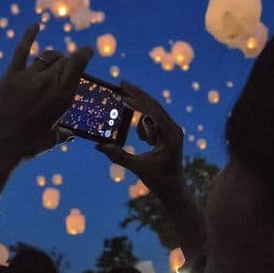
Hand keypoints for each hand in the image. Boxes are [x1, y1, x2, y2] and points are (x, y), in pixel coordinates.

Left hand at [0, 23, 93, 180]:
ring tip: (54, 60)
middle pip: (62, 60)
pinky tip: (35, 26)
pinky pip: (22, 51)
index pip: (77, 65)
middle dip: (67, 61)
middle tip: (67, 66)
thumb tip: (70, 134)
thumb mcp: (50, 140)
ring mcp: (29, 77)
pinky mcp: (10, 75)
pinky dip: (29, 36)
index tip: (87, 51)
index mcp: (62, 97)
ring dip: (52, 57)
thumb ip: (63, 134)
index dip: (84, 54)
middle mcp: (48, 82)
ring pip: (45, 57)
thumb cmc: (26, 145)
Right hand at [95, 81, 184, 196]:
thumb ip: (119, 156)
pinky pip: (153, 121)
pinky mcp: (168, 132)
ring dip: (143, 122)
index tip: (123, 96)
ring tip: (144, 140)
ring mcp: (172, 129)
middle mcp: (174, 129)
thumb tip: (99, 146)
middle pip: (155, 105)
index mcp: (170, 136)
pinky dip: (144, 127)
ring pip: (153, 113)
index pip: (154, 113)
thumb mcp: (138, 168)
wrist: (173, 189)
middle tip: (122, 83)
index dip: (138, 103)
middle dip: (138, 95)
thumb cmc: (158, 180)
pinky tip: (146, 142)